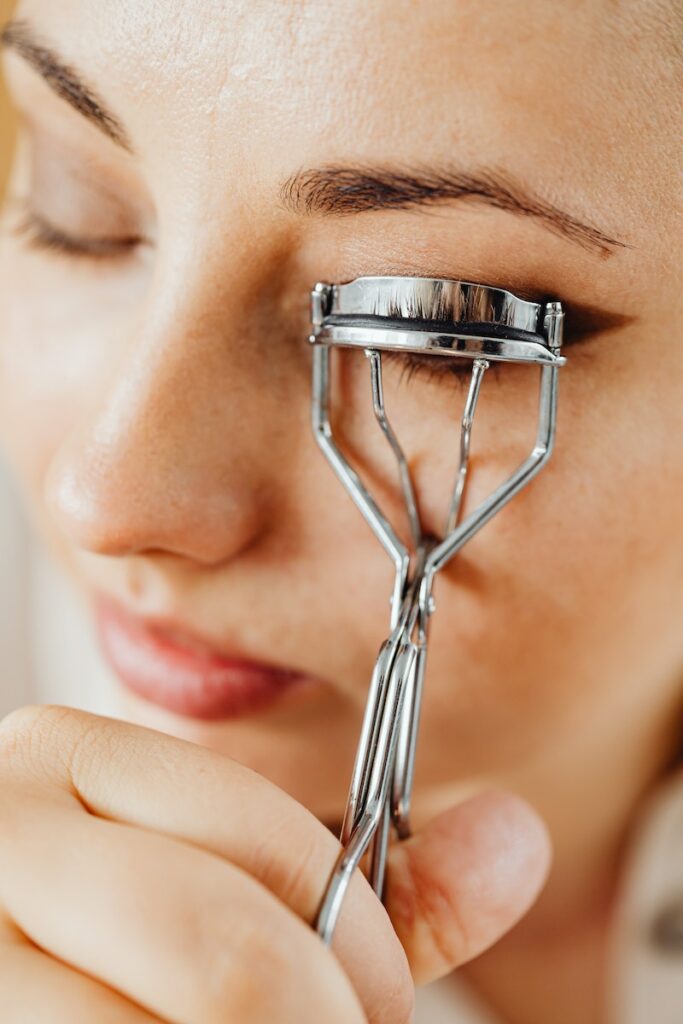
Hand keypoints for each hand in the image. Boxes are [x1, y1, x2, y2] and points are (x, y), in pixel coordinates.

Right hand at [0, 706, 549, 1022]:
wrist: (11, 976)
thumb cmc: (131, 937)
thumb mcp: (238, 883)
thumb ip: (377, 886)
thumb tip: (517, 836)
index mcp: (66, 759)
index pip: (263, 839)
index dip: (361, 944)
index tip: (382, 1000)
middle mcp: (0, 835)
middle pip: (227, 956)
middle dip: (324, 1020)